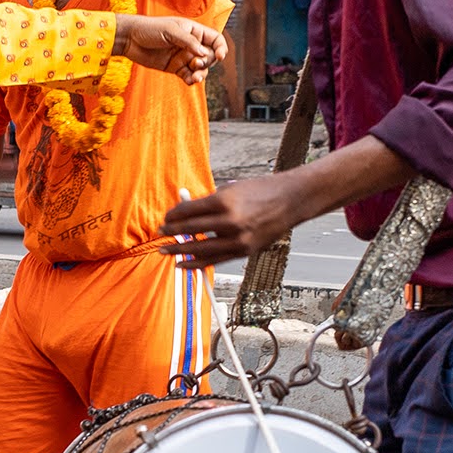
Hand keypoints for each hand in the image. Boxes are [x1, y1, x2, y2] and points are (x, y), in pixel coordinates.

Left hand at [112, 14, 226, 82]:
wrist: (130, 39)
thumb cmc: (150, 28)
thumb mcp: (171, 30)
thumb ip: (188, 41)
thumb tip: (204, 53)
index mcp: (194, 31)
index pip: (215, 39)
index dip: (221, 48)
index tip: (219, 56)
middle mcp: (191, 45)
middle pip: (210, 56)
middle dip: (207, 62)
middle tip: (195, 63)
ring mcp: (184, 57)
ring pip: (201, 69)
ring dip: (201, 74)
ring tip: (195, 77)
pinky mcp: (175, 68)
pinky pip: (188, 76)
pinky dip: (192, 80)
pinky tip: (190, 81)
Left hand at [159, 174, 300, 267]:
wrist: (291, 200)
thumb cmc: (261, 190)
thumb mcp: (232, 189)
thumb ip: (209, 202)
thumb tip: (187, 211)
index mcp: (224, 200)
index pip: (190, 210)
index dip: (174, 216)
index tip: (165, 218)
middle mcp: (230, 221)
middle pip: (192, 230)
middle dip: (173, 233)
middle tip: (160, 235)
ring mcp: (238, 238)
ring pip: (201, 248)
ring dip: (181, 251)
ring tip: (166, 252)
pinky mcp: (245, 250)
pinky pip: (216, 259)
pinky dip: (198, 262)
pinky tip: (185, 263)